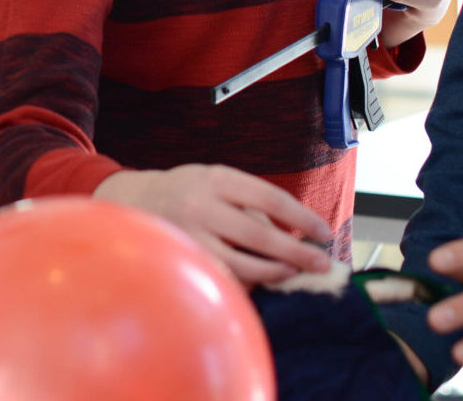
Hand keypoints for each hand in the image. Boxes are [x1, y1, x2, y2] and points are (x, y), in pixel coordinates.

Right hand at [95, 164, 334, 286]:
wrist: (138, 199)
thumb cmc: (191, 190)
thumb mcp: (218, 180)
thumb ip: (251, 202)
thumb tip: (295, 233)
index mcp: (219, 178)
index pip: (270, 199)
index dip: (302, 218)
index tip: (324, 233)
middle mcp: (203, 205)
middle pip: (259, 235)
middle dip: (296, 252)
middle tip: (322, 263)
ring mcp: (190, 235)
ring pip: (241, 264)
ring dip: (274, 272)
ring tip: (292, 273)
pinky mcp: (184, 259)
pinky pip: (222, 277)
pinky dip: (246, 283)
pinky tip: (260, 282)